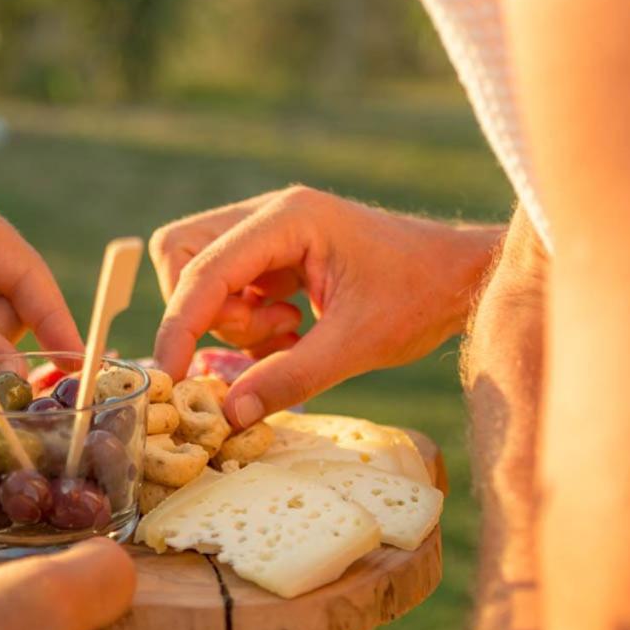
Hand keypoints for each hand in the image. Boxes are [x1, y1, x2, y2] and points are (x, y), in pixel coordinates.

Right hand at [150, 186, 502, 426]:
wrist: (461, 278)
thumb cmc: (420, 297)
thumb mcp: (356, 346)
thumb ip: (290, 378)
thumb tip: (228, 414)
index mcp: (288, 218)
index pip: (203, 268)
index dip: (177, 324)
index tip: (168, 375)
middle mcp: (269, 215)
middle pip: (183, 255)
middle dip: (202, 312)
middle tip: (257, 345)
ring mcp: (269, 232)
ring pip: (202, 276)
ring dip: (233, 322)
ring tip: (291, 338)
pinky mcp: (275, 255)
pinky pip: (230, 290)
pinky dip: (249, 324)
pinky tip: (296, 335)